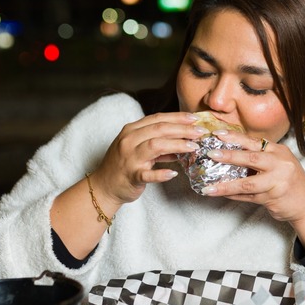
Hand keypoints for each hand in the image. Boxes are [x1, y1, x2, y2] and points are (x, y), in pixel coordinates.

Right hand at [92, 112, 206, 205]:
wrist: (104, 186)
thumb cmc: (123, 166)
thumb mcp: (138, 148)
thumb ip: (158, 142)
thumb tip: (183, 140)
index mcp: (131, 131)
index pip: (157, 119)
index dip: (177, 117)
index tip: (195, 118)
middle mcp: (129, 141)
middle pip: (159, 129)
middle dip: (182, 129)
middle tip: (200, 132)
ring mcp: (129, 158)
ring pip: (155, 146)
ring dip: (177, 145)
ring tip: (193, 147)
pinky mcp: (131, 176)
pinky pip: (147, 174)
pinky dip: (161, 174)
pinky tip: (173, 173)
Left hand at [198, 131, 304, 246]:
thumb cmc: (289, 181)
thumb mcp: (279, 163)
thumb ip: (261, 157)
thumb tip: (229, 152)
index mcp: (279, 151)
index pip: (254, 141)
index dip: (235, 137)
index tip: (218, 134)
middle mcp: (280, 164)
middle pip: (251, 158)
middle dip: (229, 156)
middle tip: (210, 154)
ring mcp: (277, 182)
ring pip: (246, 183)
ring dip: (225, 185)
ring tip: (208, 187)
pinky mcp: (272, 198)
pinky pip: (248, 197)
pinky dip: (232, 196)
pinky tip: (220, 194)